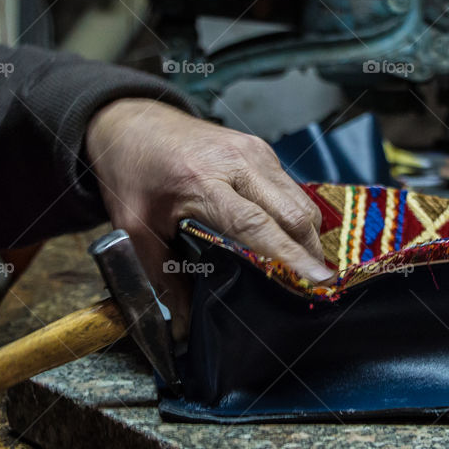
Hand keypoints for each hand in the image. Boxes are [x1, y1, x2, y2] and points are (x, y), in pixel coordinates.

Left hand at [86, 99, 332, 337]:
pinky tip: (290, 238)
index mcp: (201, 181)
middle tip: (318, 285)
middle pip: (291, 211)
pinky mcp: (259, 148)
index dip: (289, 255)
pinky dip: (295, 214)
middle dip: (310, 250)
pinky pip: (289, 187)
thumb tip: (181, 326)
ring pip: (298, 198)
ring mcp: (252, 151)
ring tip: (307, 267)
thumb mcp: (134, 228)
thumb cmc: (132, 174)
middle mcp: (234, 162)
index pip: (257, 224)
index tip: (317, 279)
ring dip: (307, 234)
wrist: (130, 122)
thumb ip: (160, 277)